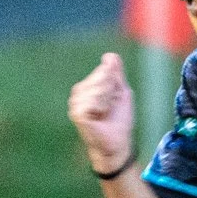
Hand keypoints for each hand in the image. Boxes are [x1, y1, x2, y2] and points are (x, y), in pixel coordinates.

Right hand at [68, 51, 136, 169]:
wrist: (118, 142)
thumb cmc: (120, 119)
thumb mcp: (121, 92)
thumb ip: (116, 73)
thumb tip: (110, 55)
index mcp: (88, 85)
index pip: (104, 69)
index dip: (115, 82)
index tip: (115, 97)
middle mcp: (79, 92)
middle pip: (101, 76)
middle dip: (112, 91)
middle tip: (111, 106)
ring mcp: (75, 103)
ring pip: (97, 88)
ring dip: (107, 100)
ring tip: (105, 112)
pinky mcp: (77, 113)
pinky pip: (93, 101)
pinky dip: (101, 108)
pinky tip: (99, 116)